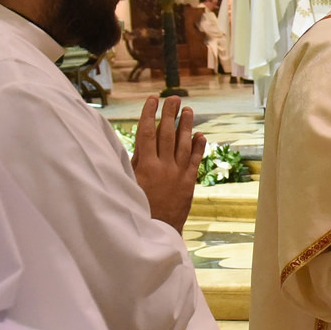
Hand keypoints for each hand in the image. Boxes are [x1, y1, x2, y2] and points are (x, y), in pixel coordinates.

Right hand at [133, 94, 205, 228]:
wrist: (156, 231)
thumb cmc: (137, 207)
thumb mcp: (129, 184)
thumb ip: (133, 163)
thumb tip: (137, 142)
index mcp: (146, 166)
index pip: (147, 133)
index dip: (150, 114)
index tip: (153, 99)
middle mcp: (164, 167)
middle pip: (167, 134)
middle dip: (170, 114)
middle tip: (174, 97)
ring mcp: (178, 174)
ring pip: (184, 145)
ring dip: (186, 126)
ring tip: (189, 111)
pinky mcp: (189, 183)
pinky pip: (195, 161)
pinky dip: (199, 147)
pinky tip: (201, 135)